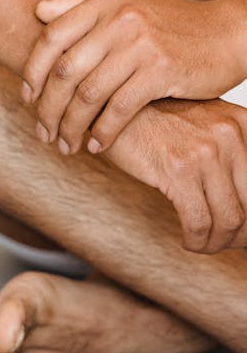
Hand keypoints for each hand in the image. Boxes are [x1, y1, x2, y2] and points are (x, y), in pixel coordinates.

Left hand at [22, 0, 246, 153]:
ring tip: (65, 145)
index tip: (27, 97)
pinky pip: (119, 108)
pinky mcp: (161, 70)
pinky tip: (97, 146)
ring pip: (88, 93)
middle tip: (42, 132)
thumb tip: (38, 12)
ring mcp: (141, 43)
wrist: (228, 33)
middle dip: (47, 107)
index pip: (52, 37)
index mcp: (106, 1)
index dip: (33, 70)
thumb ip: (81, 8)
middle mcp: (120, 18)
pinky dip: (104, 132)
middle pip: (65, 70)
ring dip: (71, 126)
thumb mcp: (128, 4)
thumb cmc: (172, 23)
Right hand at [102, 97, 246, 252]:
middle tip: (224, 242)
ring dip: (217, 243)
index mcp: (242, 123)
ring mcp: (204, 152)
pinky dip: (196, 240)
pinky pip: (198, 222)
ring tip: (204, 244)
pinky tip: (188, 240)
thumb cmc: (157, 119)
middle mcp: (229, 134)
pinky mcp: (177, 170)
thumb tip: (243, 199)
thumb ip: (231, 152)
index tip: (240, 230)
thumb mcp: (206, 124)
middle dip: (239, 235)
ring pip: (228, 220)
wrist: (117, 108)